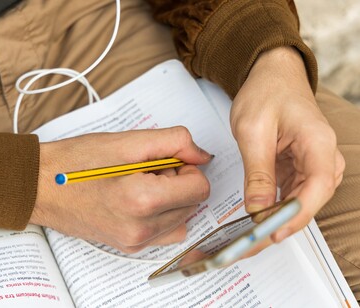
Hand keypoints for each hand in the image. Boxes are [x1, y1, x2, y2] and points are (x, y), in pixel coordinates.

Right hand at [30, 126, 212, 252]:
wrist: (41, 186)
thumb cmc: (75, 162)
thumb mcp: (128, 141)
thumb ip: (174, 142)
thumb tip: (202, 156)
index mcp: (142, 200)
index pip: (200, 188)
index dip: (187, 167)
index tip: (165, 160)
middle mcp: (141, 228)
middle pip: (193, 203)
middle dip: (177, 181)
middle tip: (146, 169)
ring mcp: (134, 242)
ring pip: (182, 218)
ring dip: (170, 198)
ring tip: (138, 184)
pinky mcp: (128, 246)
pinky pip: (165, 232)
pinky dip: (161, 215)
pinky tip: (138, 201)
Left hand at [230, 47, 344, 245]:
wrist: (272, 76)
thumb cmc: (265, 93)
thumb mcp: (252, 131)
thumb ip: (258, 172)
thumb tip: (258, 209)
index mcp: (318, 142)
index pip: (317, 187)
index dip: (296, 215)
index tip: (272, 232)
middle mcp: (324, 157)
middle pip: (309, 201)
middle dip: (279, 224)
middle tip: (249, 245)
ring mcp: (315, 164)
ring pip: (299, 202)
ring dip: (275, 219)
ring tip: (246, 237)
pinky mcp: (302, 168)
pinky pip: (291, 194)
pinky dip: (273, 207)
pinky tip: (255, 217)